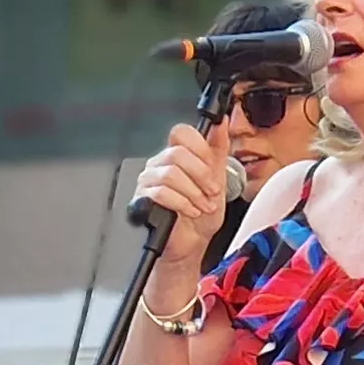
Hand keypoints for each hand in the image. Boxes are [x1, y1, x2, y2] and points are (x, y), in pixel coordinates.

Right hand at [132, 123, 233, 264]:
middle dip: (201, 175)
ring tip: (202, 205)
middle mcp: (159, 164)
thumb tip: (221, 122)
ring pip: (170, 174)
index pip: (181, 133)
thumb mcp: (219, 177)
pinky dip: (182, 204)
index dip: (201, 149)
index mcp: (176, 154)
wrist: (193, 242)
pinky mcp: (142, 199)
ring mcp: (148, 181)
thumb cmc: (203, 212)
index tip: (213, 167)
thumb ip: (219, 148)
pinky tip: (191, 211)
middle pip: (177, 154)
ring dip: (194, 193)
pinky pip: (161, 193)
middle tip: (211, 191)